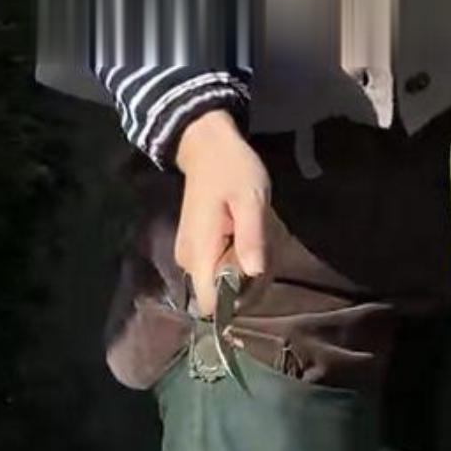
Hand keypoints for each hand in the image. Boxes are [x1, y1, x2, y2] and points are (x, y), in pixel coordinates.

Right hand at [173, 109, 271, 317]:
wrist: (207, 145)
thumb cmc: (231, 168)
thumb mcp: (250, 198)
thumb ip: (251, 236)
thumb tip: (254, 273)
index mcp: (199, 252)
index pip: (209, 305)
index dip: (234, 301)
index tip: (254, 277)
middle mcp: (188, 261)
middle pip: (219, 296)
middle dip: (245, 281)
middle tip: (262, 247)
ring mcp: (188, 255)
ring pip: (219, 282)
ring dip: (242, 267)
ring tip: (255, 236)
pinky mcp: (194, 248)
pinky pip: (216, 268)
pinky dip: (234, 258)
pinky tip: (245, 234)